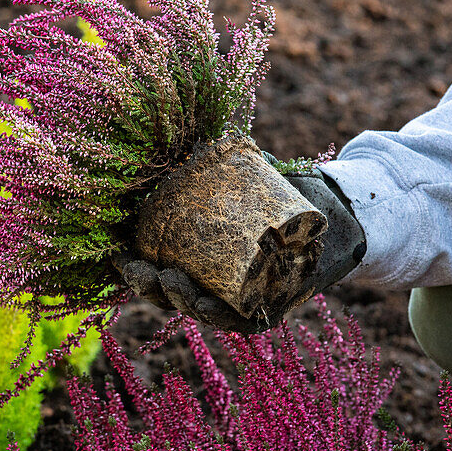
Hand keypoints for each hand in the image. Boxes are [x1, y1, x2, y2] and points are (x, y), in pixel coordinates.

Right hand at [116, 166, 365, 332]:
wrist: (332, 219)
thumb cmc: (280, 199)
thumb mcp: (247, 180)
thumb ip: (221, 161)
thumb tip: (195, 132)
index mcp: (196, 262)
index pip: (156, 270)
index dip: (133, 268)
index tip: (119, 257)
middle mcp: (212, 286)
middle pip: (172, 294)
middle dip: (151, 287)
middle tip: (143, 271)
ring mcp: (237, 302)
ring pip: (199, 307)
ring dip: (180, 299)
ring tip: (172, 281)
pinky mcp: (264, 313)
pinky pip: (237, 318)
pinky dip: (219, 314)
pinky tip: (205, 305)